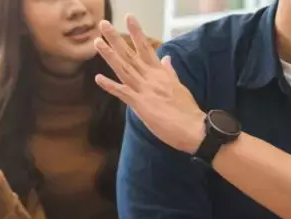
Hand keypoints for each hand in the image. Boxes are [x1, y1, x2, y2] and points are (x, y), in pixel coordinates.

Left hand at [93, 15, 205, 154]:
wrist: (193, 128)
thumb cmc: (187, 110)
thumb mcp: (179, 86)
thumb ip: (169, 72)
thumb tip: (166, 58)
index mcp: (160, 73)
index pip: (146, 48)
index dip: (136, 33)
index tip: (128, 18)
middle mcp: (151, 78)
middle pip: (131, 55)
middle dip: (116, 39)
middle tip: (104, 25)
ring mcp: (145, 90)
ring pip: (124, 69)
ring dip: (110, 55)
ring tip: (97, 42)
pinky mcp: (141, 104)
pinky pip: (123, 93)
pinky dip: (110, 86)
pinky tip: (98, 78)